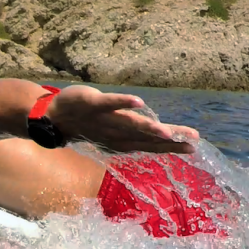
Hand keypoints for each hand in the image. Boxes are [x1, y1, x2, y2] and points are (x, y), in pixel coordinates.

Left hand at [46, 85, 198, 153]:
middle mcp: (117, 134)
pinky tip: (139, 101)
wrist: (54, 119)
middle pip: (146, 137)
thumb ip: (136, 135)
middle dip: (169, 141)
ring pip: (131, 125)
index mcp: (123, 141)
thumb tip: (160, 137)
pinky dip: (123, 102)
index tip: (194, 147)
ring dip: (149, 129)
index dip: (172, 147)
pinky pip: (109, 103)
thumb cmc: (89, 125)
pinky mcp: (93, 104)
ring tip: (168, 132)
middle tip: (191, 143)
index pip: (151, 145)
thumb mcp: (114, 133)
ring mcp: (104, 120)